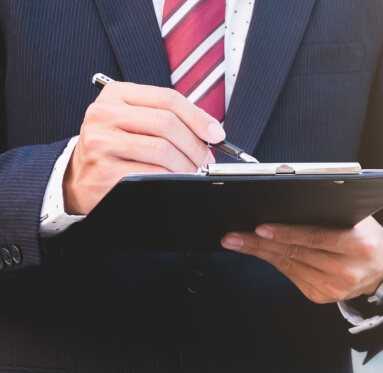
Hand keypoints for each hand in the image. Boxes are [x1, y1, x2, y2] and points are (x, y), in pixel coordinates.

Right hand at [63, 82, 225, 214]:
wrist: (78, 178)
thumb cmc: (116, 147)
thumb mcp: (134, 121)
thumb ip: (168, 117)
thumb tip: (211, 130)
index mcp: (116, 94)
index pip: (168, 99)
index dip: (198, 117)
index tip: (217, 133)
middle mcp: (104, 114)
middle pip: (167, 123)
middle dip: (195, 144)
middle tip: (206, 158)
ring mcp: (101, 142)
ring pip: (162, 150)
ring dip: (186, 164)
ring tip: (192, 170)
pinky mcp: (104, 170)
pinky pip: (151, 173)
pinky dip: (171, 178)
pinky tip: (174, 180)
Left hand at [221, 217, 382, 303]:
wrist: (382, 268)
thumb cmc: (366, 236)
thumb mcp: (358, 219)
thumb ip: (330, 213)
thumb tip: (287, 204)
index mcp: (358, 245)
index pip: (315, 237)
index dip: (285, 233)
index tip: (260, 228)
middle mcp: (346, 270)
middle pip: (296, 254)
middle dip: (260, 244)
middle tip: (233, 236)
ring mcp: (334, 288)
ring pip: (289, 266)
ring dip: (260, 254)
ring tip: (237, 242)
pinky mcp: (322, 297)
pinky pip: (292, 276)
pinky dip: (274, 263)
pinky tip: (259, 253)